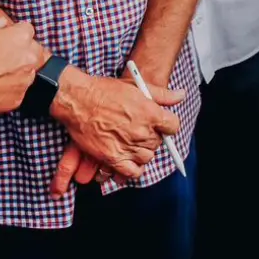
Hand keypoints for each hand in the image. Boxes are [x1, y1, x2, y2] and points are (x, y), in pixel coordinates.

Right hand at [0, 16, 45, 116]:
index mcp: (21, 37)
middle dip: (22, 51)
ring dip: (17, 70)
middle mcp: (29, 58)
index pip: (27, 30)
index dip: (14, 33)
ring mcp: (25, 80)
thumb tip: (2, 25)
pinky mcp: (18, 98)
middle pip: (33, 51)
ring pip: (28, 71)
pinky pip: (18, 89)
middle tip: (1, 55)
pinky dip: (9, 87)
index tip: (5, 38)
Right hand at [48, 67, 181, 192]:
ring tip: (130, 141)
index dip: (167, 125)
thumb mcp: (136, 86)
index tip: (161, 123)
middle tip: (138, 129)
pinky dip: (133, 168)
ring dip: (142, 151)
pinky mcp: (113, 158)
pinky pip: (132, 172)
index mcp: (151, 113)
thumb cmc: (105, 90)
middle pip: (158, 142)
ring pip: (147, 157)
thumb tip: (181, 96)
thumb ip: (162, 95)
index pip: (173, 126)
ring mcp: (128, 146)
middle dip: (151, 136)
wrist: (77, 99)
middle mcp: (142, 132)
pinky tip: (128, 159)